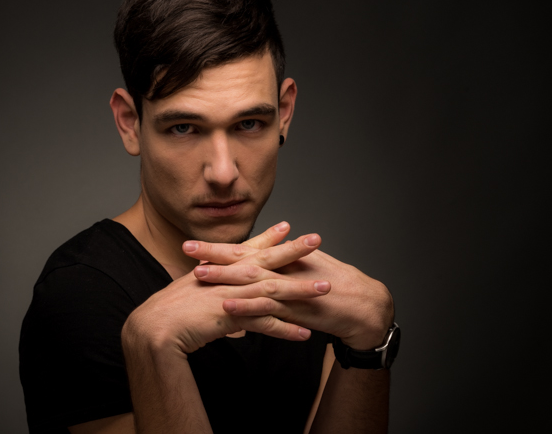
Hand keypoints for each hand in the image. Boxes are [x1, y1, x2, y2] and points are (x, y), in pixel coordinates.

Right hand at [122, 234, 330, 355]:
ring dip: (300, 290)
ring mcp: (231, 296)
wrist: (156, 325)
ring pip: (272, 290)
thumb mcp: (194, 294)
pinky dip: (285, 329)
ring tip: (326, 288)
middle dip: (294, 252)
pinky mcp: (231, 317)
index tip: (289, 227)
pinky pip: (264, 324)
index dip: (270, 238)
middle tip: (317, 240)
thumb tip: (229, 306)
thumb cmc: (171, 311)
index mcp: (220, 270)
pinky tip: (305, 334)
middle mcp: (228, 278)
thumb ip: (213, 295)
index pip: (249, 249)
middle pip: (267, 262)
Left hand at [186, 223, 394, 349]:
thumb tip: (255, 262)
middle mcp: (283, 269)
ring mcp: (289, 288)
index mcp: (282, 259)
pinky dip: (247, 306)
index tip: (192, 244)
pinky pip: (267, 307)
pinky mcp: (295, 308)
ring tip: (199, 275)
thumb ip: (280, 266)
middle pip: (243, 259)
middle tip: (186, 248)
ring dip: (225, 277)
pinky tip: (227, 306)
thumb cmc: (335, 286)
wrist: (364, 306)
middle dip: (213, 254)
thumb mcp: (303, 271)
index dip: (218, 247)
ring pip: (251, 280)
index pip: (244, 250)